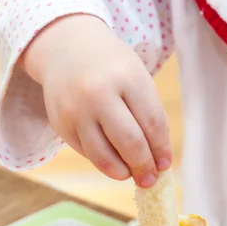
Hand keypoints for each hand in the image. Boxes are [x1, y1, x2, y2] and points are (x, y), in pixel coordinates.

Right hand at [19, 14, 171, 187]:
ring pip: (104, 157)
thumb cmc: (112, 66)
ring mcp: (76, 110)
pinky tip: (112, 159)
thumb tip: (157, 160)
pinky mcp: (61, 124)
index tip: (165, 164)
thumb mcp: (136, 77)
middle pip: (130, 143)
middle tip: (150, 178)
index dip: (161, 150)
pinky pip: (87, 153)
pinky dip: (103, 162)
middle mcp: (99, 93)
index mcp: (127, 77)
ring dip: (122, 172)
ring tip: (130, 173)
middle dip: (144, 166)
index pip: (153, 124)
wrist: (67, 47)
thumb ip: (148, 114)